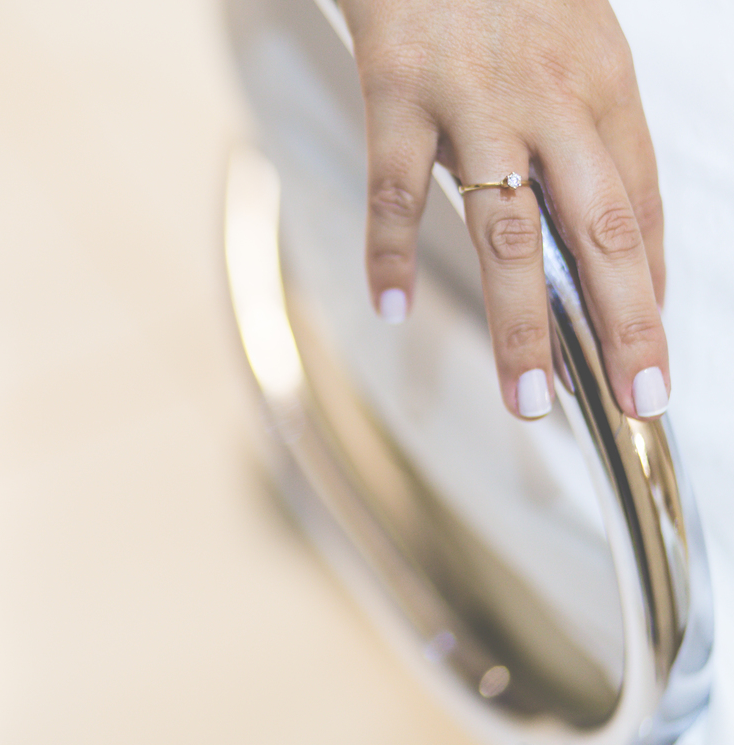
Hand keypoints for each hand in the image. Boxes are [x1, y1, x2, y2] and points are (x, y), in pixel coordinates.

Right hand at [339, 0, 667, 419]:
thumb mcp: (576, 43)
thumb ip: (587, 133)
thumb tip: (596, 231)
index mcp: (602, 86)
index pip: (641, 207)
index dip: (652, 288)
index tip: (653, 354)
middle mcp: (551, 100)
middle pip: (600, 229)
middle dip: (624, 324)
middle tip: (636, 399)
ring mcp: (474, 100)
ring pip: (504, 229)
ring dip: (518, 323)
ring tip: (526, 395)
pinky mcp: (400, 92)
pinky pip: (396, 188)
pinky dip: (391, 253)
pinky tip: (391, 306)